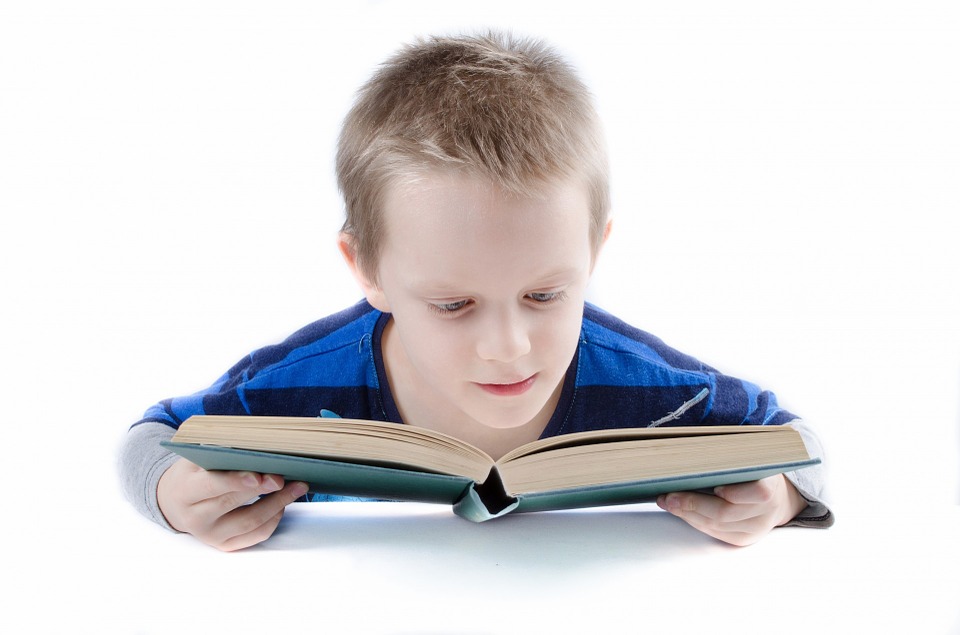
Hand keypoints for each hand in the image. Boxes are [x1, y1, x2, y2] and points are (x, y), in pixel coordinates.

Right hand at [157, 458, 308, 550]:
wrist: (173, 501)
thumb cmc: (192, 473)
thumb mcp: (196, 458)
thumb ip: (221, 454)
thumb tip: (259, 451)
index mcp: (184, 491)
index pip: (211, 486)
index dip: (236, 481)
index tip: (259, 476)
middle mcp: (195, 518)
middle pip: (233, 504)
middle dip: (263, 490)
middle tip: (285, 477)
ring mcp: (209, 535)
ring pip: (249, 522)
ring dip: (277, 504)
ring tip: (297, 487)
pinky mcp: (224, 545)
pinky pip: (254, 536)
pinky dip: (273, 520)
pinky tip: (283, 504)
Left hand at [656, 475, 806, 546]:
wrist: (779, 498)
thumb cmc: (756, 472)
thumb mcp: (751, 461)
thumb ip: (730, 460)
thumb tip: (692, 458)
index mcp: (772, 487)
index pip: (756, 493)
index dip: (732, 492)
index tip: (711, 486)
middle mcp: (766, 512)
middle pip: (725, 513)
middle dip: (692, 505)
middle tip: (668, 496)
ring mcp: (754, 529)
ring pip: (716, 526)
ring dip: (687, 514)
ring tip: (667, 502)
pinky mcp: (743, 539)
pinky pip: (715, 533)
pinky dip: (695, 521)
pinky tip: (681, 512)